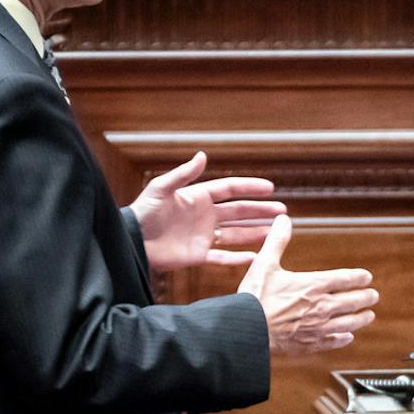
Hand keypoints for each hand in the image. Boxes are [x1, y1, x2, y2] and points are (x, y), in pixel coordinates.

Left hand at [127, 152, 286, 271]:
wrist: (131, 241)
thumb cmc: (142, 212)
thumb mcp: (161, 189)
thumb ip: (183, 174)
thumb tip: (203, 155)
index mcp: (198, 198)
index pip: (230, 190)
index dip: (249, 188)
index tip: (270, 188)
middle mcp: (205, 216)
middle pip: (238, 212)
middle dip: (260, 211)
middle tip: (282, 211)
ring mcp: (203, 236)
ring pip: (235, 234)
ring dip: (255, 232)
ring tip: (275, 232)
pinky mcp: (198, 256)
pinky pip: (222, 258)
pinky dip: (238, 258)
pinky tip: (255, 257)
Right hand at [237, 215, 378, 354]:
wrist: (247, 330)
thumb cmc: (255, 297)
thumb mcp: (264, 263)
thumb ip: (277, 241)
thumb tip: (283, 220)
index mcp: (313, 285)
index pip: (344, 279)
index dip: (358, 278)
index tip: (367, 277)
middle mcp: (321, 307)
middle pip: (351, 302)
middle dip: (365, 298)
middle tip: (373, 296)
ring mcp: (317, 327)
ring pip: (348, 323)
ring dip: (361, 319)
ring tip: (369, 316)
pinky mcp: (309, 344)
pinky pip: (332, 341)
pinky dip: (342, 339)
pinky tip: (347, 337)